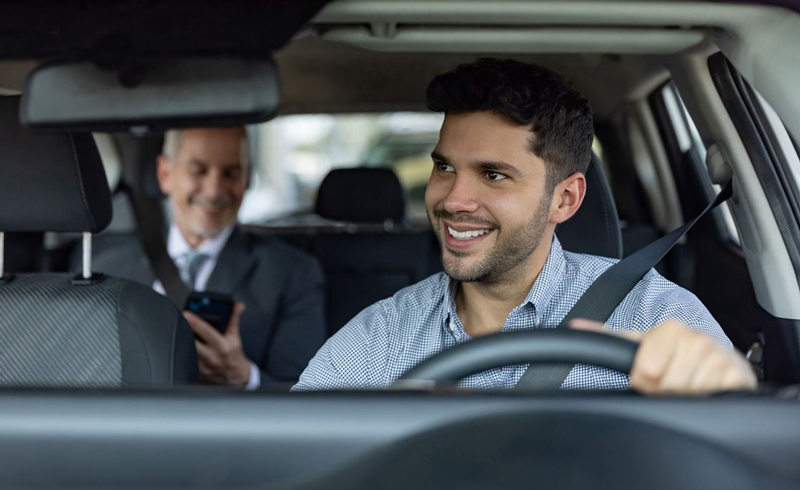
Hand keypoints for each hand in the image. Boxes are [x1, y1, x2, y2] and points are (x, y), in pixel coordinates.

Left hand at [183, 302, 250, 386]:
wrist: (235, 376)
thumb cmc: (234, 355)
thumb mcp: (235, 337)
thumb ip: (234, 320)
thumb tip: (237, 306)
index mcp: (222, 346)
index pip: (206, 331)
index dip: (195, 321)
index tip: (186, 313)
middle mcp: (211, 356)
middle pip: (192, 340)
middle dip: (185, 328)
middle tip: (180, 319)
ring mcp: (203, 365)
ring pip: (187, 350)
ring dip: (184, 339)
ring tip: (182, 330)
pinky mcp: (197, 372)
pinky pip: (187, 359)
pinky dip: (185, 351)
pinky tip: (185, 345)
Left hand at [570, 319, 756, 394]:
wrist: (718, 361)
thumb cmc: (674, 355)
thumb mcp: (641, 344)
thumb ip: (608, 337)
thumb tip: (573, 326)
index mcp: (669, 330)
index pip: (645, 371)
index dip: (644, 381)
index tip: (650, 376)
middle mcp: (695, 338)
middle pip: (666, 385)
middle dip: (666, 391)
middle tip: (672, 382)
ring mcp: (718, 355)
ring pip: (688, 393)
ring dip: (686, 396)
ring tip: (689, 384)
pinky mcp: (738, 374)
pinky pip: (715, 396)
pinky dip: (709, 399)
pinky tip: (708, 388)